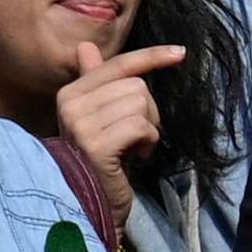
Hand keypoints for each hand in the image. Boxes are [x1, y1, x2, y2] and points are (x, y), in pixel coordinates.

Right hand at [55, 40, 183, 179]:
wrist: (90, 206)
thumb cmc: (102, 161)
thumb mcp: (99, 119)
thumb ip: (96, 82)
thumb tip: (86, 46)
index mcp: (70, 93)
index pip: (118, 64)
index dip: (151, 57)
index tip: (180, 53)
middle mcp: (70, 104)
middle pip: (136, 85)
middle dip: (148, 111)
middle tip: (135, 137)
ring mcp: (80, 125)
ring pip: (139, 102)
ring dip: (149, 128)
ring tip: (133, 148)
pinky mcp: (95, 145)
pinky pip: (139, 125)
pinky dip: (148, 141)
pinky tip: (137, 157)